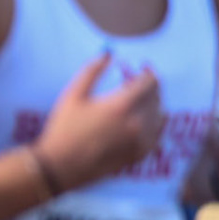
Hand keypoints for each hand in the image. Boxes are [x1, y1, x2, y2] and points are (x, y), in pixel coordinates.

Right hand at [34, 52, 163, 191]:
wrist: (60, 166)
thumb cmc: (63, 129)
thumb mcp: (72, 95)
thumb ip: (92, 71)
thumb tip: (108, 53)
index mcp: (121, 105)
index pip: (150, 82)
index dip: (148, 72)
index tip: (143, 68)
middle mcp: (136, 123)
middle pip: (156, 97)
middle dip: (150, 87)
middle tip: (138, 83)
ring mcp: (140, 140)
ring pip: (159, 115)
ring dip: (153, 104)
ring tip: (140, 101)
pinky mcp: (139, 154)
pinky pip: (157, 134)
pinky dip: (155, 124)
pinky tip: (147, 120)